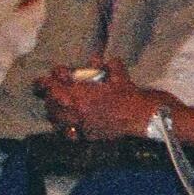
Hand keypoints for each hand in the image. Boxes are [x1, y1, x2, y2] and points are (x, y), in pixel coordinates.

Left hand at [43, 70, 163, 139]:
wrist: (144, 118)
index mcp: (78, 94)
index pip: (51, 84)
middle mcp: (74, 110)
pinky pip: (69, 133)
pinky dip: (66, 129)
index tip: (59, 72)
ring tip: (58, 106)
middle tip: (54, 88)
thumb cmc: (131, 96)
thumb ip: (106, 65)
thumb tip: (98, 59)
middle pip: (49, 101)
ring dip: (54, 110)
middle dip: (50, 93)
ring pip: (55, 118)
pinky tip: (70, 126)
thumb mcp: (119, 75)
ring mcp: (80, 124)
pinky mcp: (88, 136)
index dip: (52, 76)